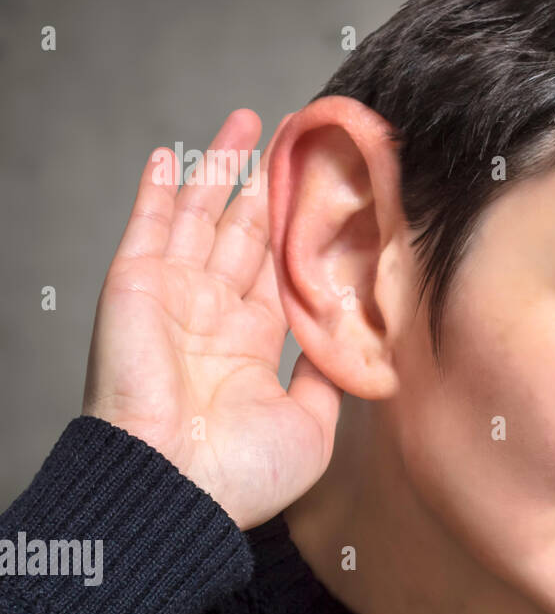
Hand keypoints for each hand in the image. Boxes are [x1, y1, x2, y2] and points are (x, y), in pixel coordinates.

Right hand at [82, 109, 341, 529]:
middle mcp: (213, 315)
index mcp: (250, 344)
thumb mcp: (310, 423)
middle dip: (267, 186)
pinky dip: (157, 190)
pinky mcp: (136, 285)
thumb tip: (358, 343)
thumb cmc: (239, 473)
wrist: (174, 489)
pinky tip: (171, 155)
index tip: (328, 194)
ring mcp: (174, 296)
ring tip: (246, 124)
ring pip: (203, 216)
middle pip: (245, 232)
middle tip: (292, 141)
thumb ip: (328, 375)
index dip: (302, 230)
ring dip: (221, 168)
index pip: (281, 270)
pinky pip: (147, 227)